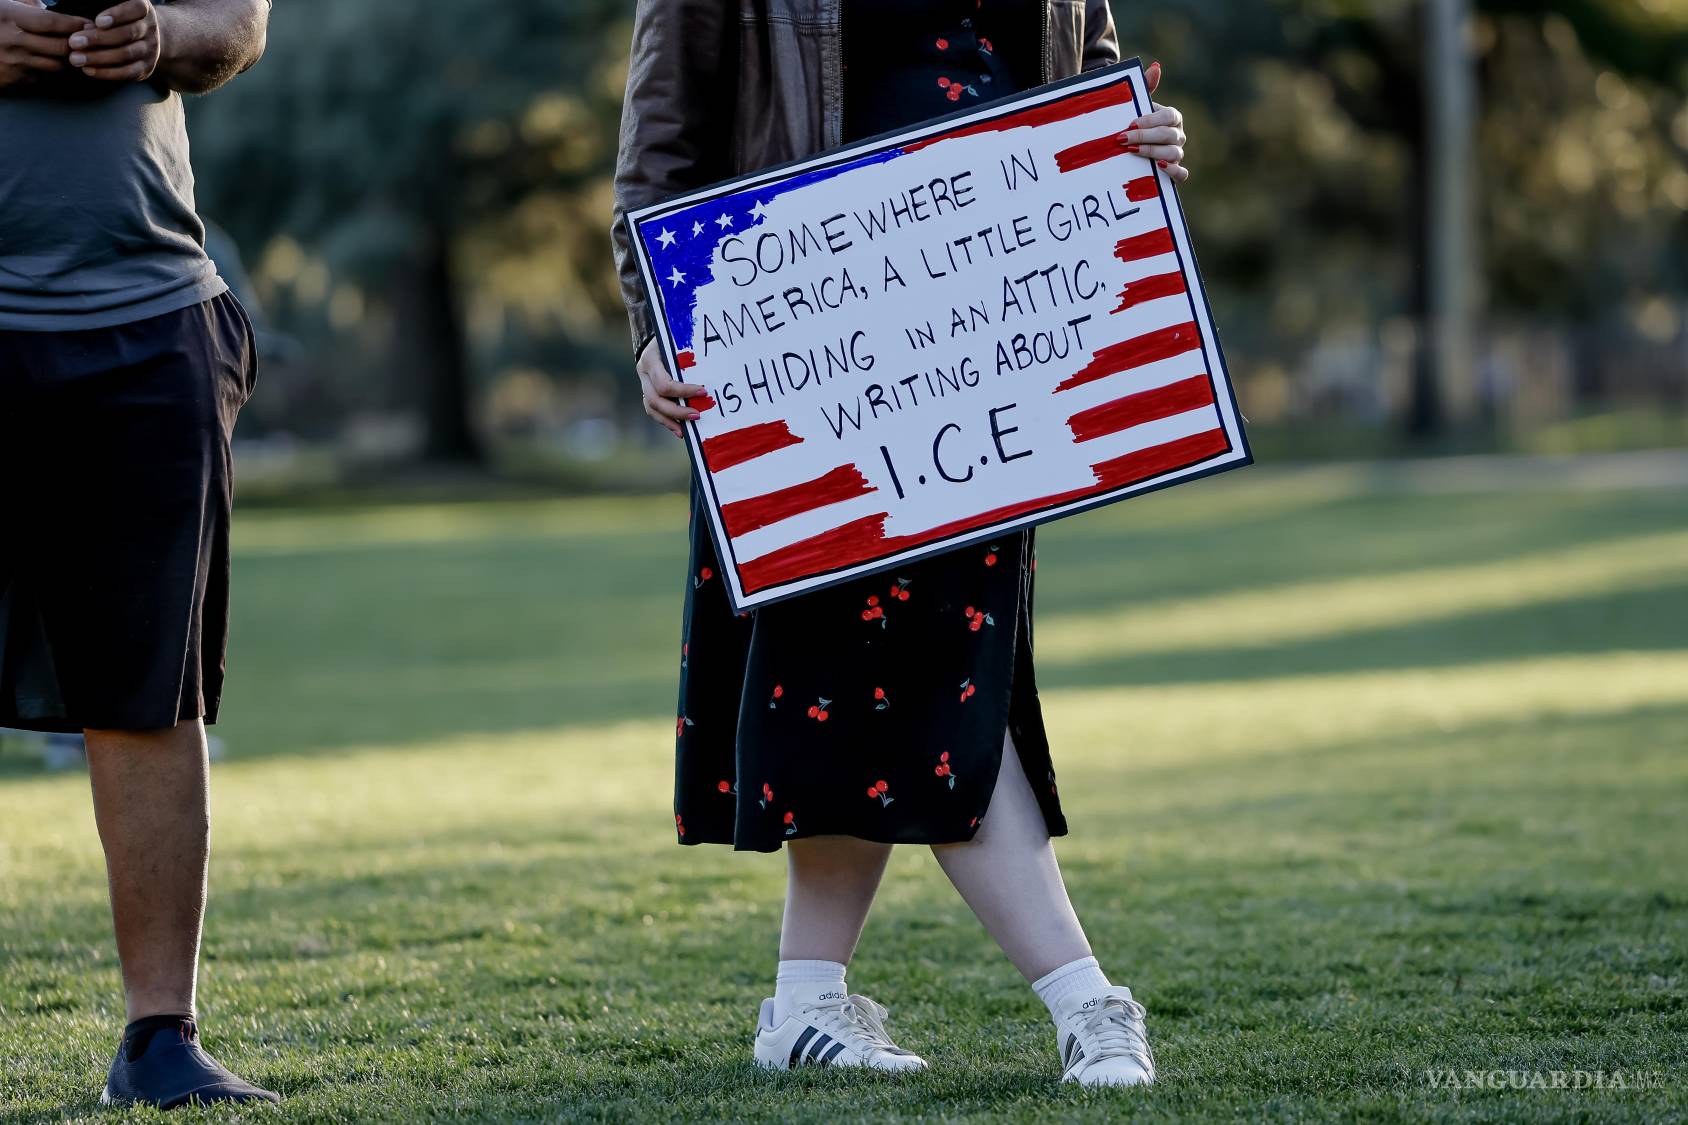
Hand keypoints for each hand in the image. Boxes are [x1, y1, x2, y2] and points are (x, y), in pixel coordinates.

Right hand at [0, 0, 80, 88]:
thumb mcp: (1, 5)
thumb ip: (25, 4)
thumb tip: (48, 7)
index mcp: (9, 16)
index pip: (53, 23)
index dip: (75, 25)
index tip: (89, 24)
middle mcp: (13, 41)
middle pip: (62, 48)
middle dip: (79, 45)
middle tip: (88, 42)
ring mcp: (14, 63)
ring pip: (57, 65)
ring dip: (66, 60)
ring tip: (69, 52)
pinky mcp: (14, 81)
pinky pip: (42, 77)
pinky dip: (48, 71)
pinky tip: (45, 62)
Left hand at [67, 0, 158, 81]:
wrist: (145, 38)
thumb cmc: (121, 20)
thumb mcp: (117, 10)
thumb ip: (105, 16)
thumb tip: (84, 27)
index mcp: (144, 9)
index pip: (136, 9)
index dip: (118, 15)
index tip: (98, 21)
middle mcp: (150, 28)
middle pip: (128, 34)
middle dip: (99, 38)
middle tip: (74, 42)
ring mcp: (151, 49)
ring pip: (126, 54)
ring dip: (98, 57)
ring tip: (76, 58)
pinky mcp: (146, 67)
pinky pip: (128, 72)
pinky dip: (107, 72)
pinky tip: (88, 70)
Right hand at [637, 338, 705, 438]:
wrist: (656, 336)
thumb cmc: (673, 336)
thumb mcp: (679, 340)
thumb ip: (689, 355)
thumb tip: (712, 373)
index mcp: (650, 359)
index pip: (664, 384)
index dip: (684, 391)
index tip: (704, 392)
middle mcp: (643, 373)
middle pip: (655, 401)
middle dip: (677, 411)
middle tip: (698, 415)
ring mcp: (643, 383)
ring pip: (651, 408)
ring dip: (670, 421)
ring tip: (686, 430)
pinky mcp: (647, 390)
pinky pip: (653, 410)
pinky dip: (666, 421)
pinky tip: (679, 429)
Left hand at [1118, 60, 1189, 183]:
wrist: (1124, 142)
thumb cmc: (1130, 120)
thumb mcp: (1135, 103)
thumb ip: (1145, 86)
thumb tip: (1156, 67)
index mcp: (1172, 117)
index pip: (1169, 116)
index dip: (1151, 120)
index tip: (1130, 123)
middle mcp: (1178, 135)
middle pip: (1169, 136)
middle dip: (1146, 137)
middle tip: (1123, 139)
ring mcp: (1177, 153)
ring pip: (1175, 153)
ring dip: (1153, 152)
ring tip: (1134, 152)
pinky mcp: (1174, 171)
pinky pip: (1182, 174)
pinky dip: (1174, 171)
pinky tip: (1159, 167)